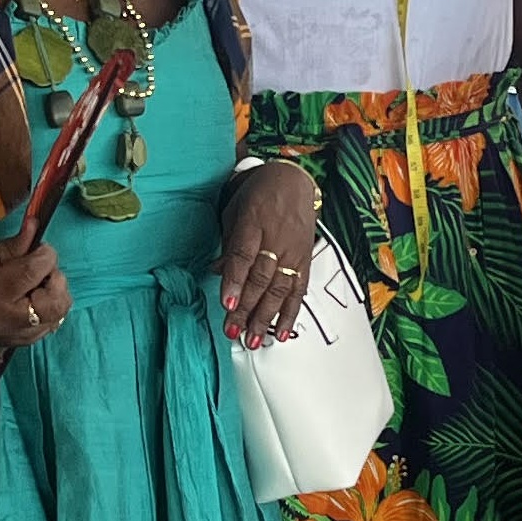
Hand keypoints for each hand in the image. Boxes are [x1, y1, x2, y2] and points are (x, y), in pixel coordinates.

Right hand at [0, 239, 68, 350]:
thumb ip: (11, 245)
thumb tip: (35, 225)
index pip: (34, 272)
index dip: (45, 254)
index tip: (39, 247)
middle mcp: (10, 321)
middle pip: (56, 299)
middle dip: (55, 277)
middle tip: (39, 267)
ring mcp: (20, 336)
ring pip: (60, 311)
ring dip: (54, 292)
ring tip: (33, 283)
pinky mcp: (26, 342)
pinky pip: (53, 321)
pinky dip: (50, 306)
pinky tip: (32, 297)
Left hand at [215, 161, 320, 346]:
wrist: (293, 181)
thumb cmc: (260, 195)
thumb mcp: (236, 212)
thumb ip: (228, 245)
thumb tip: (217, 272)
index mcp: (255, 222)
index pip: (244, 256)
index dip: (235, 282)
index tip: (227, 304)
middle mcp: (277, 239)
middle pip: (261, 279)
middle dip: (246, 309)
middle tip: (233, 331)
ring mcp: (293, 252)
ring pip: (280, 290)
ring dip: (265, 318)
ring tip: (253, 339)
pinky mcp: (304, 261)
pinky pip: (298, 291)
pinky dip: (290, 314)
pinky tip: (280, 331)